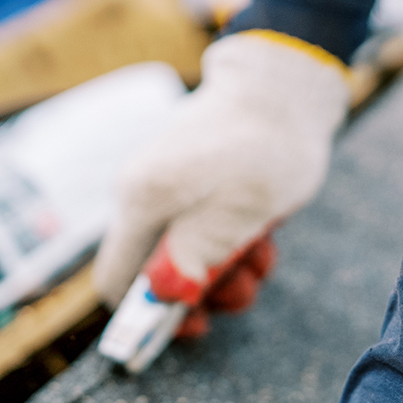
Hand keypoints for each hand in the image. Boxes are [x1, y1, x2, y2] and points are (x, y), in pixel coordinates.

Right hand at [93, 31, 348, 336]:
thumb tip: (164, 298)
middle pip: (153, 271)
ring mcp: (164, 184)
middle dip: (202, 290)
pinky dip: (229, 241)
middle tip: (245, 290)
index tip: (194, 325)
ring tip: (263, 258)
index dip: (145, 316)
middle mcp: (141, 193)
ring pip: (182, 252)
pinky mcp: (188, 179)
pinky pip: (198, 226)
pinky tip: (263, 235)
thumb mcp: (239, 215)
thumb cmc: (268, 145)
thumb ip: (194, 259)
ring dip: (225, 269)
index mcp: (143, 200)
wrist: (289, 78)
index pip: (114, 281)